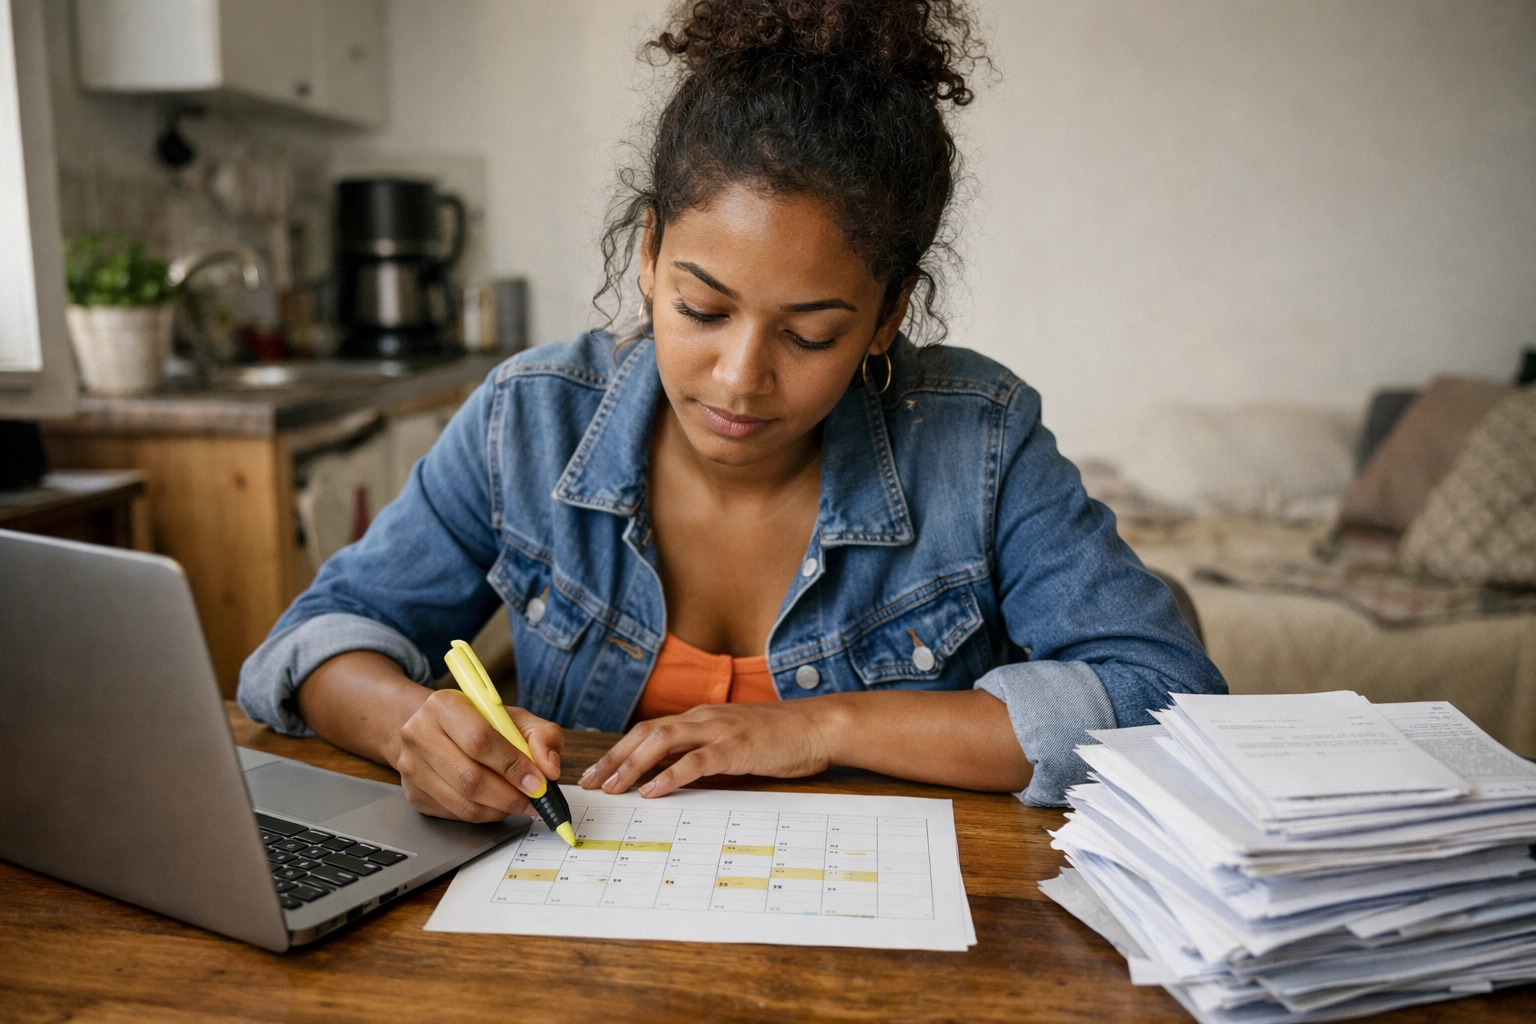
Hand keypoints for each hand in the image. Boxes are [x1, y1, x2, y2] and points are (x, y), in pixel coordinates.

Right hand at [393, 688, 564, 822]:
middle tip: (534, 800)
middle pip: (469, 778)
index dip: (513, 766)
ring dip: (499, 809)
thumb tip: (550, 768)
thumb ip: (542, 735)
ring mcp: (411, 767)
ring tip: (519, 803)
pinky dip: (484, 815)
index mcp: (443, 705)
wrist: (436, 729)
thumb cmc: (480, 722)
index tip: (538, 783)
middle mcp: (419, 734)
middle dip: (510, 795)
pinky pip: (455, 815)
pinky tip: (496, 804)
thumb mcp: (515, 718)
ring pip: (463, 803)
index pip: (480, 740)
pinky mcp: (413, 794)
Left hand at [580, 701, 835, 797]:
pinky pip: (695, 760)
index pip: (649, 730)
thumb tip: (676, 778)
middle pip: (646, 732)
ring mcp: (720, 730)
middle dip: (614, 757)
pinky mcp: (737, 747)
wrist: (818, 727)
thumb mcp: (735, 742)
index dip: (620, 750)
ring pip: (663, 741)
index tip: (597, 773)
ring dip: (633, 765)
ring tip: (612, 787)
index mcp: (701, 717)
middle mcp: (704, 718)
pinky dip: (669, 775)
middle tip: (590, 783)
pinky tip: (652, 791)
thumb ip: (706, 753)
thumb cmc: (780, 738)